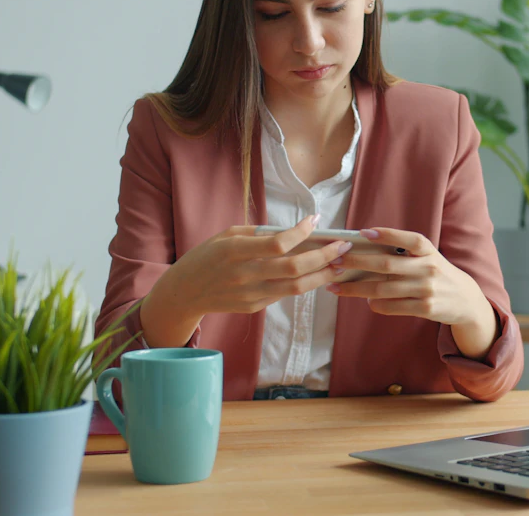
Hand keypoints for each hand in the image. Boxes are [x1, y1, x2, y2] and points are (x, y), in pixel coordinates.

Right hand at [155, 214, 353, 314]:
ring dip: (323, 275)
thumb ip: (259, 233)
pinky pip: (285, 294)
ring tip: (340, 263)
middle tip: (344, 246)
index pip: (277, 244)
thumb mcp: (227, 235)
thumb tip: (294, 231)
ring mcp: (250, 294)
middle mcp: (244, 274)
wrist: (185, 292)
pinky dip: (304, 283)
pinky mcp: (254, 307)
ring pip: (296, 287)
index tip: (316, 221)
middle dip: (324, 256)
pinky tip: (317, 273)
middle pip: (294, 268)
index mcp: (235, 250)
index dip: (301, 233)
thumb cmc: (207, 256)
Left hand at [326, 227, 497, 359]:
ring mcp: (426, 290)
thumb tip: (365, 252)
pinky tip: (365, 300)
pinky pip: (391, 307)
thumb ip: (404, 254)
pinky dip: (375, 304)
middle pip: (386, 265)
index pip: (409, 239)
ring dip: (356, 289)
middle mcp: (428, 268)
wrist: (465, 300)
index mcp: (429, 251)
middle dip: (357, 263)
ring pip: (383, 289)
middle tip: (335, 261)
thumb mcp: (428, 257)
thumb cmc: (437, 273)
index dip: (387, 235)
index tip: (363, 233)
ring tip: (336, 286)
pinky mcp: (424, 308)